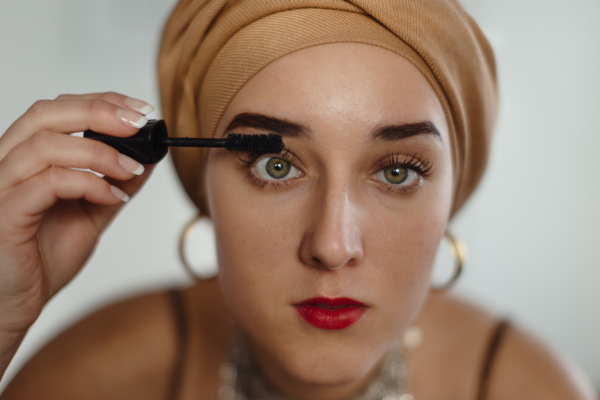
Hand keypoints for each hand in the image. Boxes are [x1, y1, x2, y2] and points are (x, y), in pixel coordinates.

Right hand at [0, 92, 153, 333]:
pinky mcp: (3, 213)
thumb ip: (112, 185)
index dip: (100, 102)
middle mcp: (4, 164)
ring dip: (100, 152)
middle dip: (100, 111)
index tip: (140, 110)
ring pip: (45, 143)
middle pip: (46, 114)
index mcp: (22, 159)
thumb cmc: (40, 261)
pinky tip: (113, 196)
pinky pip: (47, 182)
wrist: (12, 306)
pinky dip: (89, 183)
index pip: (56, 110)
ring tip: (132, 169)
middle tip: (139, 123)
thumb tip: (146, 159)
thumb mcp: (90, 216)